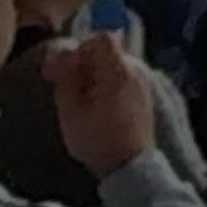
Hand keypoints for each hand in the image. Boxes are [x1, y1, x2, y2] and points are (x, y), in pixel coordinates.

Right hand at [45, 30, 160, 178]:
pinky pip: (121, 78)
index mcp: (118, 70)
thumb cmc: (99, 140)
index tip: (62, 68)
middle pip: (107, 49)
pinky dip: (105, 83)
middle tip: (63, 83)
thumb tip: (62, 56)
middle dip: (82, 62)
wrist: (131, 168)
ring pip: (113, 64)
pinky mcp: (144, 97)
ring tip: (77, 98)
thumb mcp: (71, 110)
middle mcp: (135, 70)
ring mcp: (143, 83)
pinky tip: (94, 105)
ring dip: (93, 74)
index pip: (100, 38)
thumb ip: (65, 77)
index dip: (78, 48)